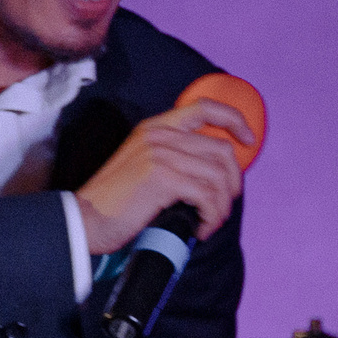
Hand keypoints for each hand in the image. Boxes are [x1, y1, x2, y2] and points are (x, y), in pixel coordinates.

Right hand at [73, 97, 252, 252]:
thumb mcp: (148, 165)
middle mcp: (159, 135)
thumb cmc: (121, 200)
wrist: (87, 217)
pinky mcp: (162, 177)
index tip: (249, 140)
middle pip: (223, 151)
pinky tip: (200, 228)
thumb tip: (220, 171)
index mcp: (156, 127)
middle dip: (232, 184)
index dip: (234, 120)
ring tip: (208, 221)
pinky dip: (211, 217)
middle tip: (220, 206)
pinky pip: (208, 197)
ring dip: (221, 207)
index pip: (204, 108)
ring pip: (219, 177)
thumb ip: (178, 157)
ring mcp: (160, 154)